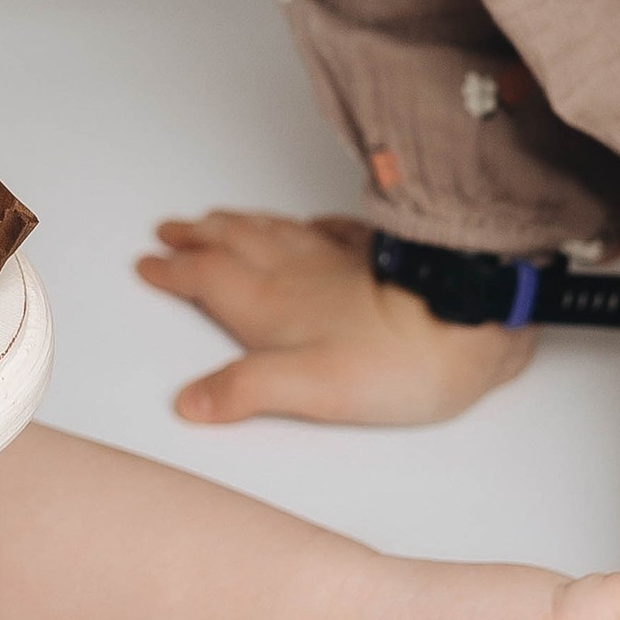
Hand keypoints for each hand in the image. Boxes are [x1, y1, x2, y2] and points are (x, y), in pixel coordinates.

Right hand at [134, 208, 534, 426]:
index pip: (208, 279)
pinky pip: (329, 230)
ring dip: (238, 224)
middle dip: (198, 236)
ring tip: (218, 217)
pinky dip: (307, 224)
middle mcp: (298, 274)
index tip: (149, 262)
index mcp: (272, 305)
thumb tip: (190, 401)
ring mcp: (339, 260)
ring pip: (275, 232)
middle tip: (171, 228)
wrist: (470, 320)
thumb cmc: (396, 362)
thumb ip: (244, 391)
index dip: (174, 271)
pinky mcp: (378, 257)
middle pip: (234, 244)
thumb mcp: (309, 390)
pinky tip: (309, 223)